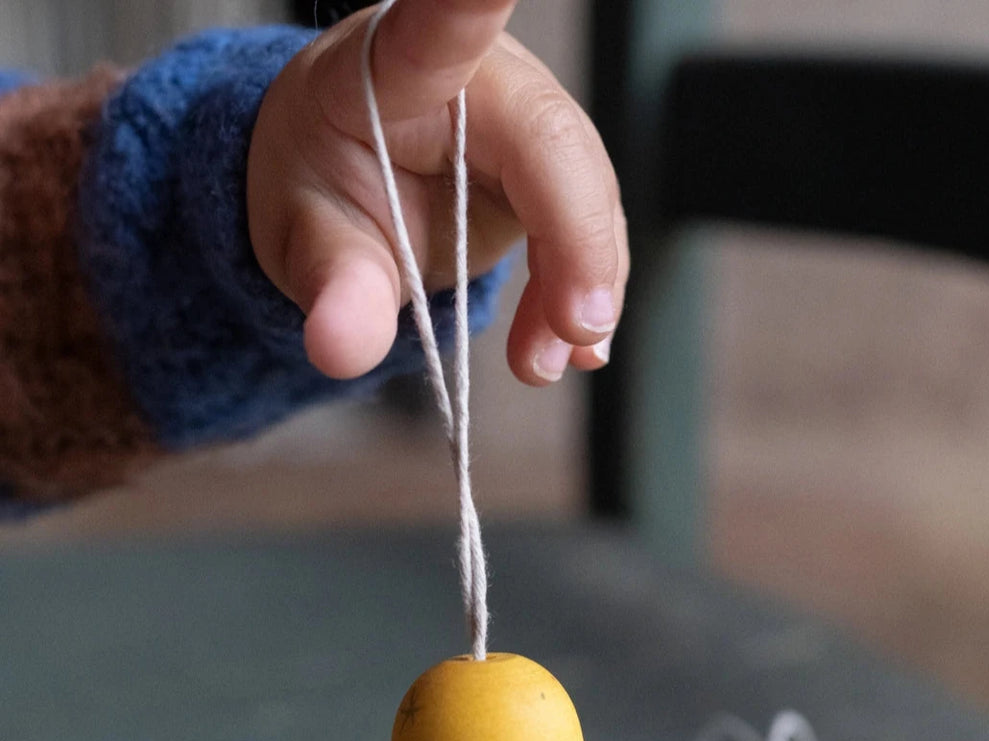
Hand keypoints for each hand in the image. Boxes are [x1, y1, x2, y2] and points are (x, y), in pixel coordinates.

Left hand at [247, 0, 627, 385]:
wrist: (346, 189)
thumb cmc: (320, 185)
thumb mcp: (307, 240)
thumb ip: (333, 287)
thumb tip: (341, 351)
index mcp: (400, 66)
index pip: (446, 24)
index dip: (477, 5)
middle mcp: (481, 77)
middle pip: (557, 145)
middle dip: (578, 247)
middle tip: (575, 335)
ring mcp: (527, 123)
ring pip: (587, 197)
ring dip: (579, 290)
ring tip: (541, 363)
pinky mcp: (551, 172)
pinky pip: (587, 229)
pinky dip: (581, 295)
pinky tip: (573, 347)